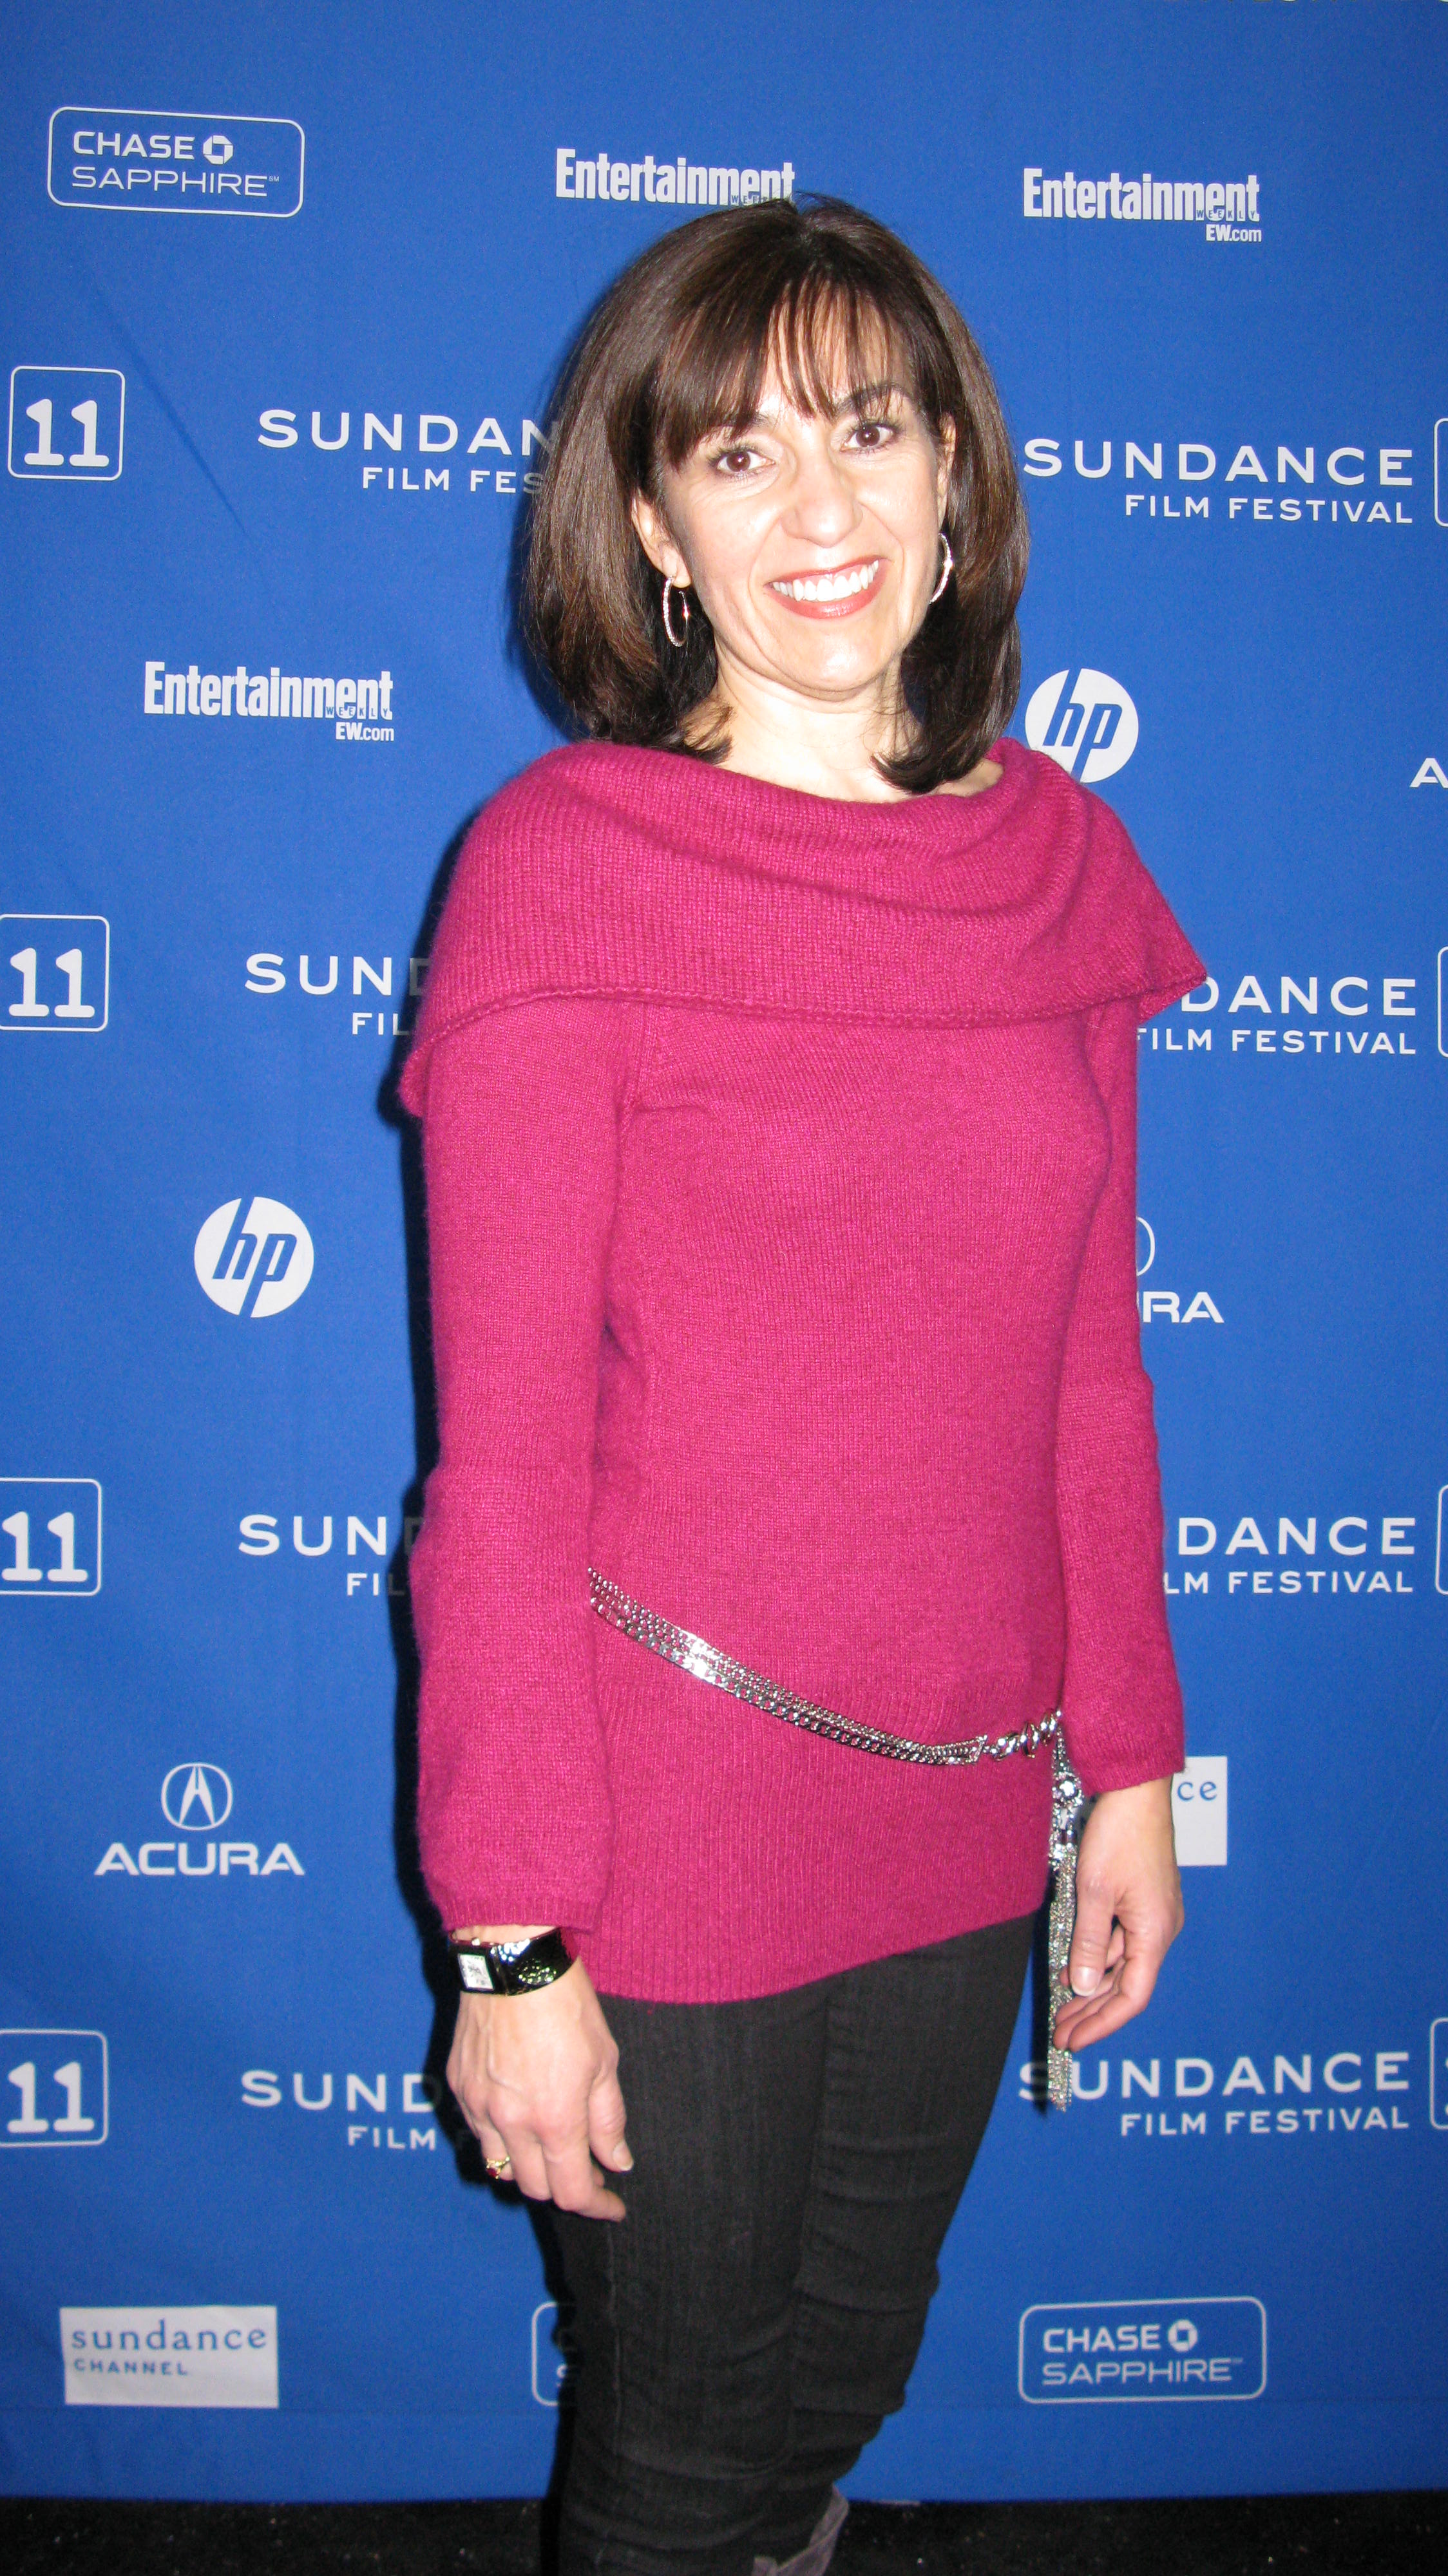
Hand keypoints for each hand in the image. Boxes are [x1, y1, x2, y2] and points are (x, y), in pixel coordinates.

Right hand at [446, 1954, 631, 2219]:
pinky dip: (500, 2137)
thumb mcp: (604, 2061)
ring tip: (550, 2145)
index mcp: (555, 2119)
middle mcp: (511, 2122)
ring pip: (501, 2167)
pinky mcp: (459, 2087)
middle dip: (564, 2186)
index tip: (613, 2205)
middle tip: (587, 2169)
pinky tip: (519, 2114)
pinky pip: (479, 2132)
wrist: (513, 1959)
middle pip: (535, 2188)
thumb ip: (608, 2120)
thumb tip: (617, 2162)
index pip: (573, 2192)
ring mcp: (479, 2106)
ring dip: (529, 2166)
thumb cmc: (567, 2004)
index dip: (596, 2206)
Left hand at [1050, 1778, 1183, 2055]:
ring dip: (1091, 1985)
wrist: (1137, 1789)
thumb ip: (1088, 1942)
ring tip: (1060, 2005)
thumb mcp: (1094, 1892)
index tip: (1072, 2041)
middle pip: (1126, 1985)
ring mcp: (1154, 1915)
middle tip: (1060, 2031)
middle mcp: (1160, 1930)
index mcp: (1155, 1934)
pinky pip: (1121, 1940)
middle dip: (1092, 2011)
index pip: (1131, 1997)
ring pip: (1122, 1963)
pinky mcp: (1144, 1901)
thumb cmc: (1119, 1835)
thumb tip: (1080, 1986)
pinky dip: (1097, 1956)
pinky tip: (1071, 1964)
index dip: (1101, 2024)